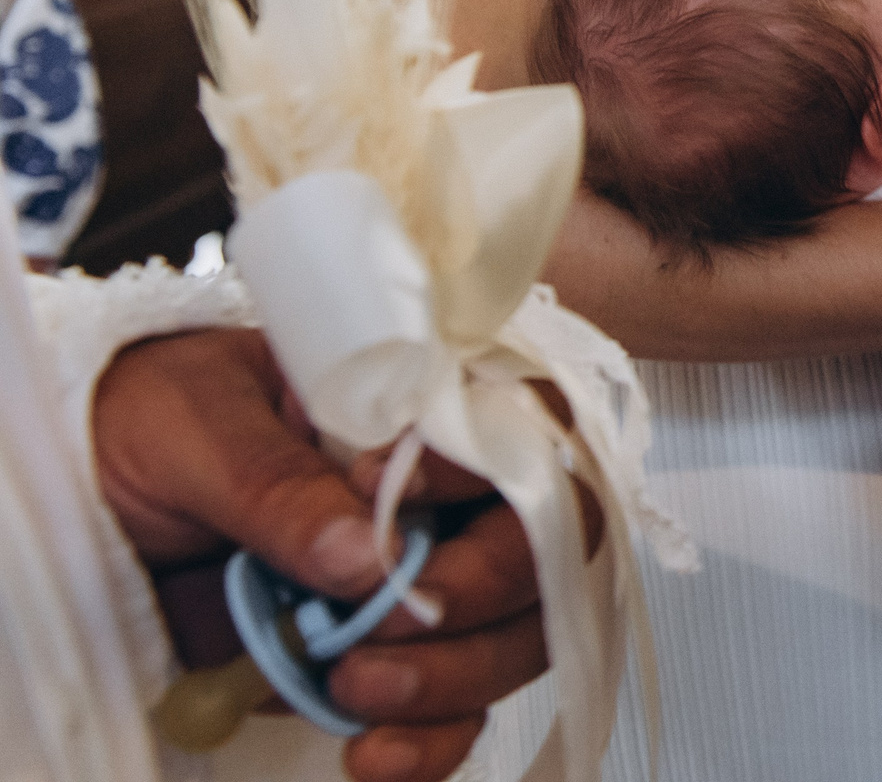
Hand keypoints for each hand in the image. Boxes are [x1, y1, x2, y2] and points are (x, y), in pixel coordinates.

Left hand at [91, 329, 545, 781]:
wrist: (80, 495)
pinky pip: (454, 710)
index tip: (395, 499)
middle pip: (536, 547)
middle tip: (381, 628)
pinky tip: (373, 755)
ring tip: (358, 694)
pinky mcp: (392, 654)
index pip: (517, 426)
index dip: (482, 473)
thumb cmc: (143, 420)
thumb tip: (366, 556)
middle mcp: (444, 489)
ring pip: (512, 636)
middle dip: (475, 599)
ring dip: (453, 681)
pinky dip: (428, 744)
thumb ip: (277, 486)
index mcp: (417, 400)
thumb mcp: (193, 427)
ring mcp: (424, 577)